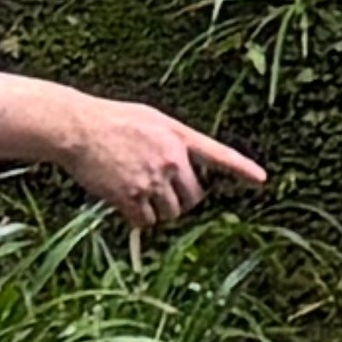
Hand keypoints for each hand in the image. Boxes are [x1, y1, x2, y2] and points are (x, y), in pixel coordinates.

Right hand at [53, 95, 263, 228]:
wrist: (79, 129)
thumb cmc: (112, 120)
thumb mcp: (151, 119)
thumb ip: (171, 141)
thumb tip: (182, 164)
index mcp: (179, 137)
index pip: (219, 155)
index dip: (242, 169)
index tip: (262, 180)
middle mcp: (171, 160)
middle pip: (195, 197)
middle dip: (183, 201)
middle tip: (164, 194)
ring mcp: (153, 180)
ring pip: (171, 213)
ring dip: (159, 212)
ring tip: (140, 193)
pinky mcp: (131, 197)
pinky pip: (145, 222)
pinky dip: (139, 219)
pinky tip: (125, 203)